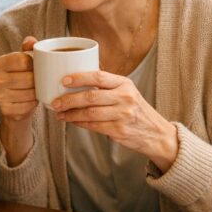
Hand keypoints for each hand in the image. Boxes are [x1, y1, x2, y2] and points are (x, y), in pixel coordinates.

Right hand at [0, 37, 37, 164]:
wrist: (11, 104)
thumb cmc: (19, 78)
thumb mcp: (21, 61)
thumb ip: (27, 49)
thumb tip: (31, 40)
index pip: (23, 60)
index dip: (35, 64)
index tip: (37, 68)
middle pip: (28, 78)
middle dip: (39, 80)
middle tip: (41, 81)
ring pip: (30, 93)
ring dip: (38, 92)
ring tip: (38, 90)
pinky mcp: (5, 110)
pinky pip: (28, 106)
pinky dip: (34, 103)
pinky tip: (33, 100)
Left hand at [51, 70, 178, 171]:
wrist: (156, 134)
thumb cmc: (136, 110)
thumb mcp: (127, 92)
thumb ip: (108, 86)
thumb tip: (77, 79)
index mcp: (125, 84)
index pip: (99, 77)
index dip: (79, 77)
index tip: (64, 80)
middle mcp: (125, 98)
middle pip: (91, 96)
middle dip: (69, 99)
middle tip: (55, 101)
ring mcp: (123, 115)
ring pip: (89, 113)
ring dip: (71, 114)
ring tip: (59, 113)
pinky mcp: (119, 130)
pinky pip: (93, 126)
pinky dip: (79, 123)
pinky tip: (71, 121)